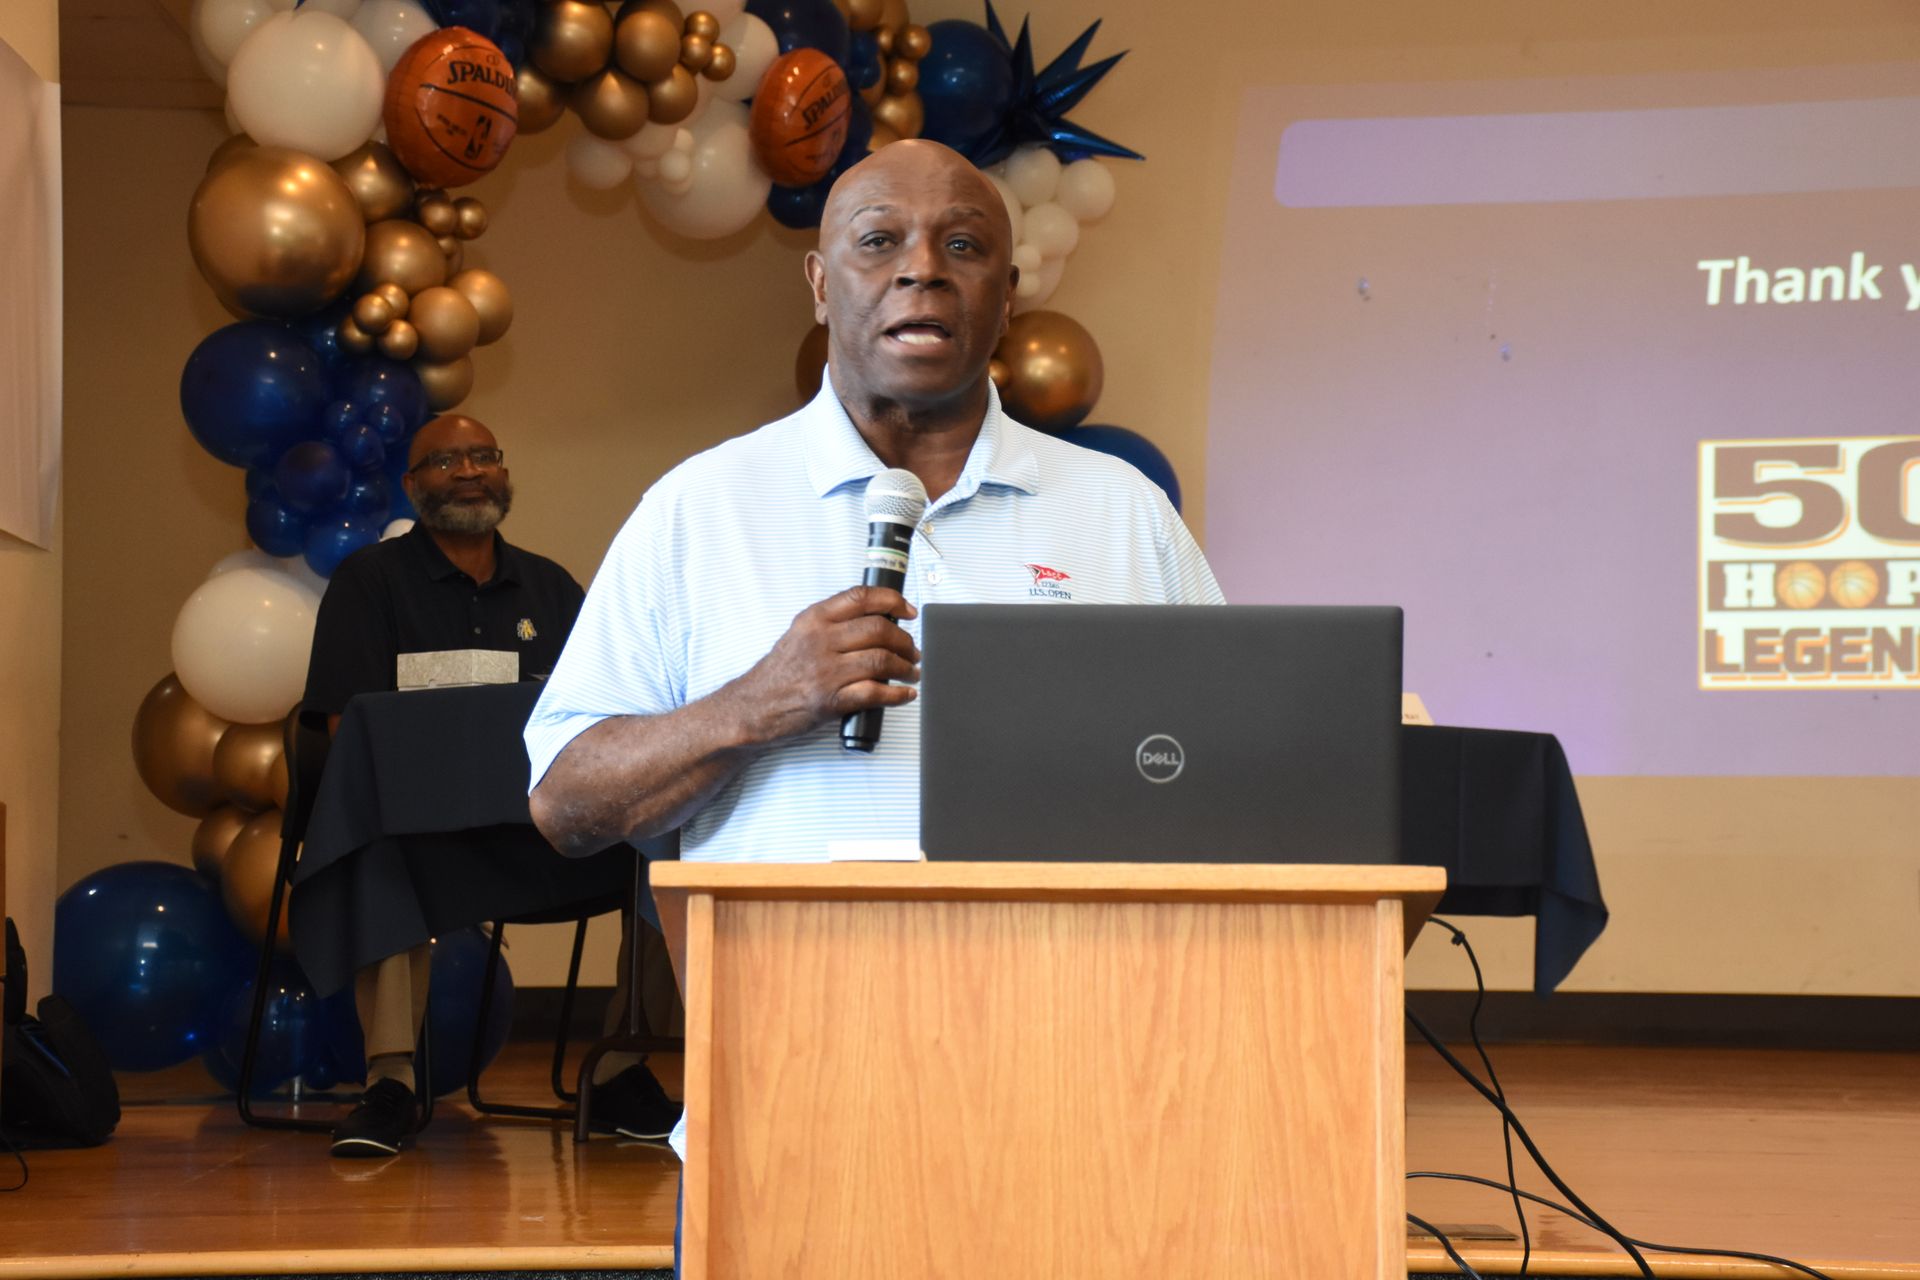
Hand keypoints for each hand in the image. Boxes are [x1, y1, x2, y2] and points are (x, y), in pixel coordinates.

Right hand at [725, 586, 919, 745]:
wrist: (753, 706)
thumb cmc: (779, 672)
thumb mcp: (800, 633)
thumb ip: (833, 623)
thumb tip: (878, 620)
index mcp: (814, 619)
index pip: (862, 598)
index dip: (893, 601)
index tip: (908, 611)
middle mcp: (820, 641)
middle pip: (879, 630)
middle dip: (905, 641)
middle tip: (912, 650)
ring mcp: (825, 671)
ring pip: (881, 660)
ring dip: (905, 668)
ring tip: (911, 672)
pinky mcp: (830, 700)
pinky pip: (875, 693)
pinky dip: (897, 695)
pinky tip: (904, 694)